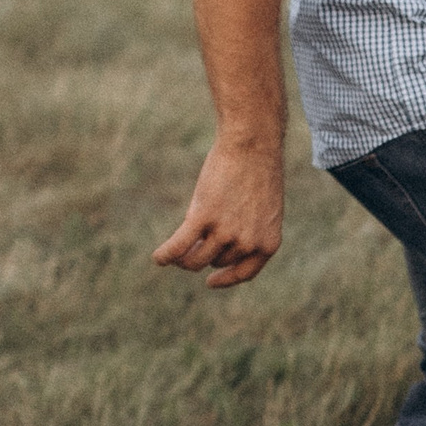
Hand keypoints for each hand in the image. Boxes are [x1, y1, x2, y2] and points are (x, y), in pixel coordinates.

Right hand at [152, 138, 284, 286]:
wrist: (253, 145)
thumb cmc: (257, 172)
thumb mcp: (260, 210)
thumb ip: (244, 233)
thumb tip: (208, 253)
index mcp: (268, 242)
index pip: (245, 273)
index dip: (226, 279)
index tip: (210, 281)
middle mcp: (248, 241)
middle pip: (214, 261)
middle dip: (203, 251)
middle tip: (195, 238)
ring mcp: (226, 231)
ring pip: (195, 260)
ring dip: (182, 258)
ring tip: (174, 252)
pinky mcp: (204, 216)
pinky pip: (178, 246)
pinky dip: (165, 255)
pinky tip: (158, 258)